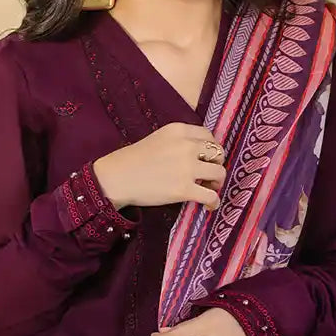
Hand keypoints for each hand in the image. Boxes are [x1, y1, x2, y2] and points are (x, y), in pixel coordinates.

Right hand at [94, 123, 225, 211]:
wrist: (117, 178)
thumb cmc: (132, 159)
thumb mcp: (158, 138)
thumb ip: (178, 142)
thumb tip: (197, 155)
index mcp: (179, 131)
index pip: (208, 136)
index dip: (211, 149)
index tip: (207, 158)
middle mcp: (187, 146)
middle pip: (218, 153)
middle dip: (216, 164)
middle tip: (208, 175)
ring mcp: (187, 168)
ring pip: (219, 173)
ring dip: (217, 182)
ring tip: (209, 188)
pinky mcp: (184, 189)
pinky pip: (211, 196)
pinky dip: (214, 202)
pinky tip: (210, 205)